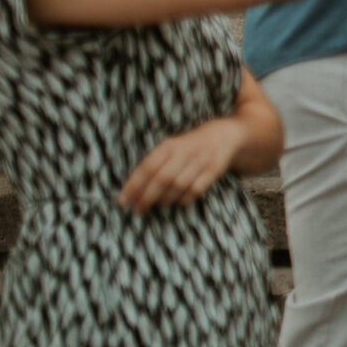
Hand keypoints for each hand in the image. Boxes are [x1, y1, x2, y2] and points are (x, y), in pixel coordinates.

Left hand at [119, 118, 244, 212]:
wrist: (224, 136)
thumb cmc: (188, 146)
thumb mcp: (170, 147)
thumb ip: (154, 164)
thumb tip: (132, 191)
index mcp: (169, 145)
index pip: (147, 166)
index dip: (134, 185)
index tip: (123, 201)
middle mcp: (185, 152)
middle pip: (162, 178)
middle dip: (147, 197)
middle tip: (138, 210)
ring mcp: (201, 161)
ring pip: (178, 186)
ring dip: (165, 199)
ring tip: (158, 204)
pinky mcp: (214, 170)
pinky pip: (195, 190)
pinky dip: (183, 199)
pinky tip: (177, 201)